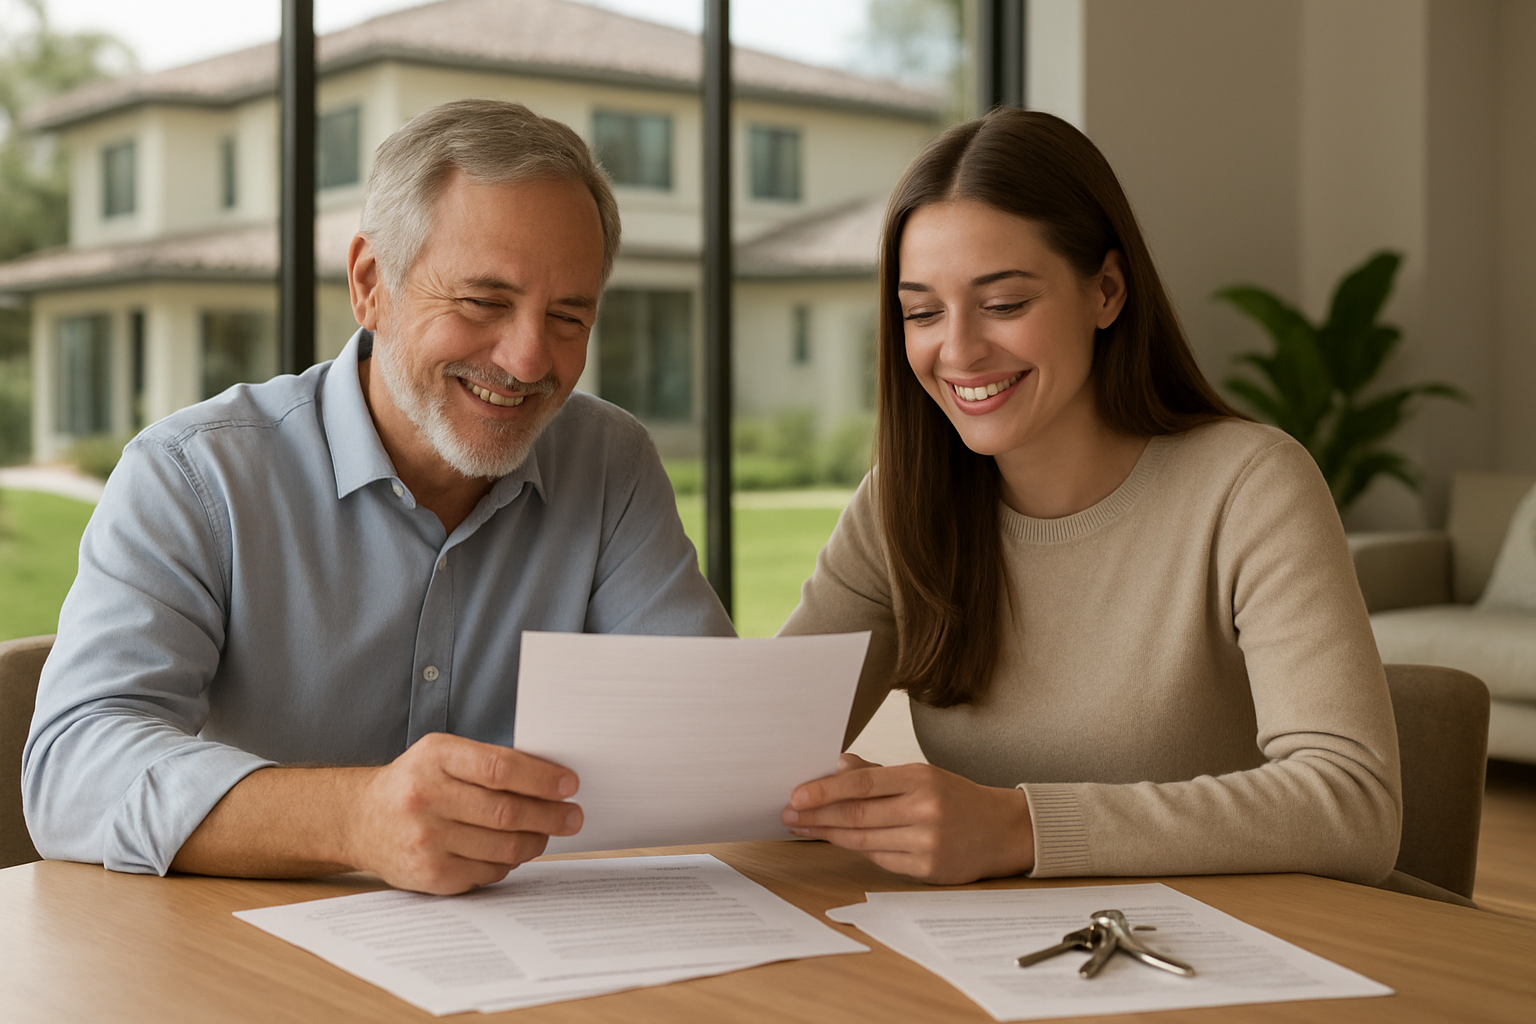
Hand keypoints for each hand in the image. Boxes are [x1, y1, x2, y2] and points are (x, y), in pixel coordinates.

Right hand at [345, 732, 580, 893]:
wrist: (361, 819)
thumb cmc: (415, 782)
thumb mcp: (442, 754)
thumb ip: (488, 762)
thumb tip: (551, 780)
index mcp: (434, 757)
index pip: (500, 769)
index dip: (541, 779)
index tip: (569, 785)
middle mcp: (426, 798)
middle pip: (506, 812)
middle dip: (550, 815)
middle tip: (572, 816)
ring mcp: (426, 840)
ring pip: (503, 847)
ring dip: (536, 842)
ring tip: (547, 834)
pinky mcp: (429, 875)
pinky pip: (488, 872)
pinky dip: (509, 863)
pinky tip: (513, 851)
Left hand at [782, 753, 1034, 884]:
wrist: (1002, 830)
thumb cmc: (956, 798)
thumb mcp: (923, 774)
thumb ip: (878, 774)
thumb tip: (838, 767)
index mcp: (922, 779)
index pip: (863, 785)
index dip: (826, 791)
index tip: (797, 795)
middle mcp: (925, 811)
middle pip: (858, 815)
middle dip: (818, 816)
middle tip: (789, 814)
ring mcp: (927, 844)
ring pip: (864, 841)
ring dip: (829, 834)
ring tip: (804, 828)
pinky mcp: (928, 870)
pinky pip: (880, 859)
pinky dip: (857, 849)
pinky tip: (838, 840)